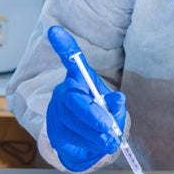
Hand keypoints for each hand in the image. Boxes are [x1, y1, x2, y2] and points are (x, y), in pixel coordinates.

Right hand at [44, 50, 126, 172]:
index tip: (55, 30)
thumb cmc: (102, 115)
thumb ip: (116, 105)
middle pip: (75, 101)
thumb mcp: (113, 107)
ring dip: (95, 135)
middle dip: (94, 117)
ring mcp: (56, 111)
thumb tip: (119, 101)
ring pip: (75, 123)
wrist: (89, 139)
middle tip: (110, 129)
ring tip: (109, 140)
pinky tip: (95, 142)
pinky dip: (88, 144)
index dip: (64, 46)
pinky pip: (71, 138)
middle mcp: (64, 92)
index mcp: (80, 79)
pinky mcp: (53, 130)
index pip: (73, 61)